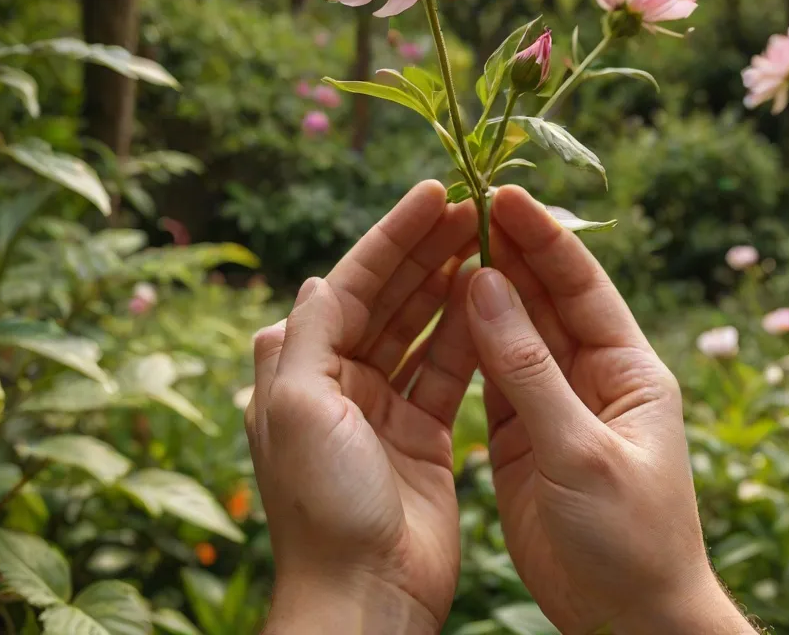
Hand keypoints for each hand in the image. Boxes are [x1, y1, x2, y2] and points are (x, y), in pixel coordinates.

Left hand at [246, 181, 478, 634]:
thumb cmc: (323, 504)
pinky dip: (468, 333)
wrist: (366, 597)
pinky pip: (448, 368)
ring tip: (486, 239)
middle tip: (471, 207)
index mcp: (302, 369)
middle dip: (426, 250)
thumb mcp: (298, 407)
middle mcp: (340, 380)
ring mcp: (384, 406)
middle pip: (389, 297)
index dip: (391, 236)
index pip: (350, 282)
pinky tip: (491, 298)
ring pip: (422, 327)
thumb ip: (309, 335)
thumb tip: (316, 279)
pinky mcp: (425, 433)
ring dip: (451, 284)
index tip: (431, 194)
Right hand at [463, 186, 755, 634]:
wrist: (629, 621)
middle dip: (511, 250)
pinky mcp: (527, 432)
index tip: (503, 195)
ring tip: (449, 241)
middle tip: (466, 203)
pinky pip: (496, 372)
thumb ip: (529, 368)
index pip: (583, 284)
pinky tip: (446, 308)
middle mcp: (594, 375)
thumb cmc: (629, 540)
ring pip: (518, 330)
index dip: (544, 237)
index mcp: (630, 370)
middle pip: (548, 297)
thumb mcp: (581, 450)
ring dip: (488, 288)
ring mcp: (559, 402)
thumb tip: (483, 285)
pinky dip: (472, 340)